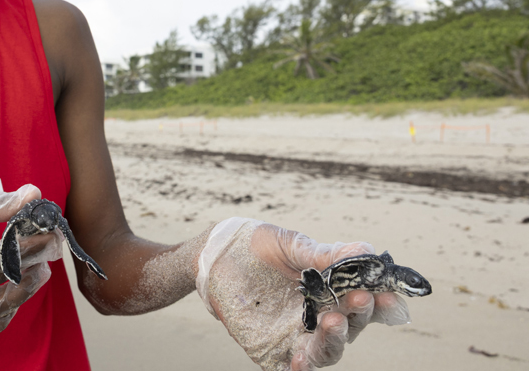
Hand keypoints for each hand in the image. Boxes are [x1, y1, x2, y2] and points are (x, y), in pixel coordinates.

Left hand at [196, 218, 410, 370]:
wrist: (214, 254)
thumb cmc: (257, 247)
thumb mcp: (291, 245)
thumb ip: (324, 254)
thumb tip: (366, 251)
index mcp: (331, 292)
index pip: (364, 303)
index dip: (380, 302)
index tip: (389, 294)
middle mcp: (319, 318)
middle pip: (351, 327)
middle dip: (359, 315)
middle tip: (361, 299)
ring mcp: (296, 336)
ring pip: (326, 351)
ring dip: (334, 339)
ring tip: (334, 320)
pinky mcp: (270, 350)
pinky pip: (290, 367)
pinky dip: (300, 368)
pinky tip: (300, 362)